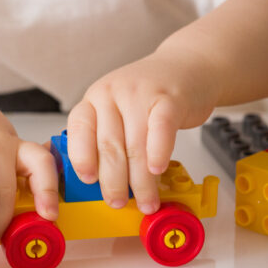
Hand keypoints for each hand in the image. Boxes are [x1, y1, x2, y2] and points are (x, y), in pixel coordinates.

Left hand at [66, 43, 219, 213]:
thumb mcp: (118, 110)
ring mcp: (140, 94)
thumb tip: (99, 183)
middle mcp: (112, 94)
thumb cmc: (149, 97)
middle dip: (112, 180)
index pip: (79, 129)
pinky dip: (158, 153)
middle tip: (116, 202)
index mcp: (94, 100)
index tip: (87, 181)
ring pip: (136, 145)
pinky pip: (161, 129)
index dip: (81, 157)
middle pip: (109, 145)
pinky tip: (157, 171)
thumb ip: (106, 138)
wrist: (188, 66)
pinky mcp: (169, 98)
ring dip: (141, 180)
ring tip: (146, 201)